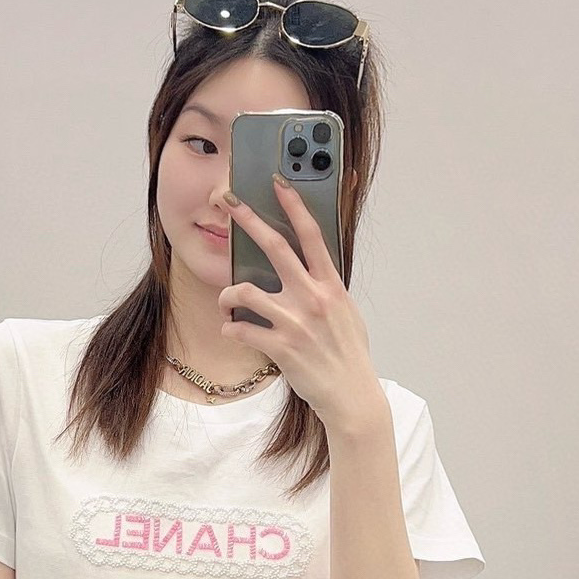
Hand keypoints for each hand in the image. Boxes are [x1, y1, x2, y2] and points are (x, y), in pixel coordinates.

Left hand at [216, 176, 386, 431]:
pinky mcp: (280, 347)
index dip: (295, 206)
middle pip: (276, 248)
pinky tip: (233, 330)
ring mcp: (295, 322)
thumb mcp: (346, 314)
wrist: (350, 395)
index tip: (279, 183)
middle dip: (251, 221)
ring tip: (227, 303)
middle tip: (231, 204)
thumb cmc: (348, 354)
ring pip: (245, 291)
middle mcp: (313, 298)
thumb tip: (312, 270)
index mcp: (331, 286)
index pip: (313, 236)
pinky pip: (240, 329)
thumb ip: (327, 290)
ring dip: (228, 294)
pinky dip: (231, 328)